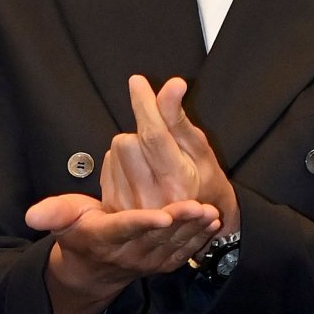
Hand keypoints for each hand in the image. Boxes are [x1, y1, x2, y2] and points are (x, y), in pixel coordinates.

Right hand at [26, 190, 221, 313]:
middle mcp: (128, 254)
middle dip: (180, 223)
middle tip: (200, 206)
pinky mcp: (161, 265)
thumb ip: (52, 214)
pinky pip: (182, 254)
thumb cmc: (79, 234)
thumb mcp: (63, 221)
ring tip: (211, 213)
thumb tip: (31, 215)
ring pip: (174, 246)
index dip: (143, 223)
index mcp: (105, 239)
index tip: (162, 215)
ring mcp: (147, 263)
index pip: (125, 229)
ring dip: (194, 231)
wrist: (93, 270)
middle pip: (157, 238)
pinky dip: (199, 239)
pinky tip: (213, 224)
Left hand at [101, 75, 238, 239]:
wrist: (197, 231)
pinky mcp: (115, 212)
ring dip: (130, 150)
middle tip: (159, 145)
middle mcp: (153, 201)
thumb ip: (180, 120)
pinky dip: (120, 165)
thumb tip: (173, 84)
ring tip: (151, 164)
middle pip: (127, 142)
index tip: (137, 82)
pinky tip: (138, 176)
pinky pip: (107, 169)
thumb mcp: (201, 152)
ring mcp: (131, 210)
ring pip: (115, 154)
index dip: (144, 105)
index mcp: (179, 184)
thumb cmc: (206, 185)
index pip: (154, 136)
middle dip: (140, 134)